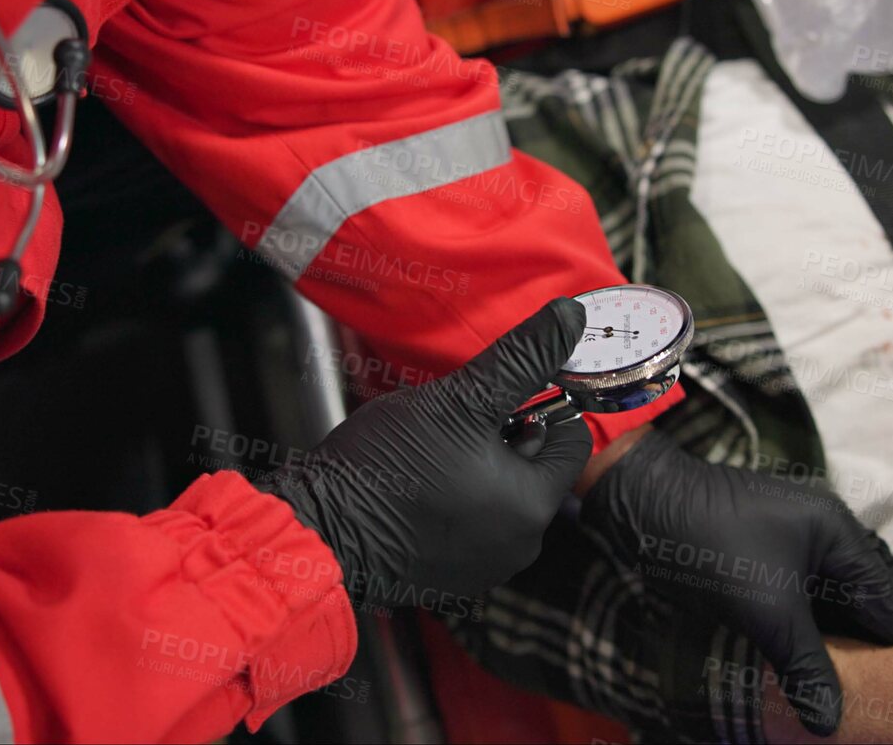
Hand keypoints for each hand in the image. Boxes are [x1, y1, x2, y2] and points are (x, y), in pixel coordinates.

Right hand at [259, 298, 592, 601]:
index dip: (543, 405)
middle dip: (503, 436)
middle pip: (534, 467)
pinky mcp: (451, 576)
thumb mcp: (459, 399)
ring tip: (430, 450)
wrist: (319, 531)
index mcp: (534, 506)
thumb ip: (522, 358)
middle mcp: (520, 546)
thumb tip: (571, 316)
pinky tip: (417, 484)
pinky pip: (472, 523)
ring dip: (478, 465)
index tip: (503, 392)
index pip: (573, 441)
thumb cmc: (386, 467)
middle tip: (456, 420)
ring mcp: (485, 566)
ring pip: (500, 493)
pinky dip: (455, 499)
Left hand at [581, 430, 892, 735]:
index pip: (890, 602)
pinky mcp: (760, 559)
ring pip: (828, 608)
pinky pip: (798, 604)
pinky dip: (806, 636)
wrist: (637, 498)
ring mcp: (790, 546)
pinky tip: (808, 670)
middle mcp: (823, 536)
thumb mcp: (764, 608)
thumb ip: (804, 664)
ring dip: (838, 648)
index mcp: (838, 536)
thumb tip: (830, 723)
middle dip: (876, 653)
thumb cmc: (707, 542)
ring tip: (860, 697)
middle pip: (862, 606)